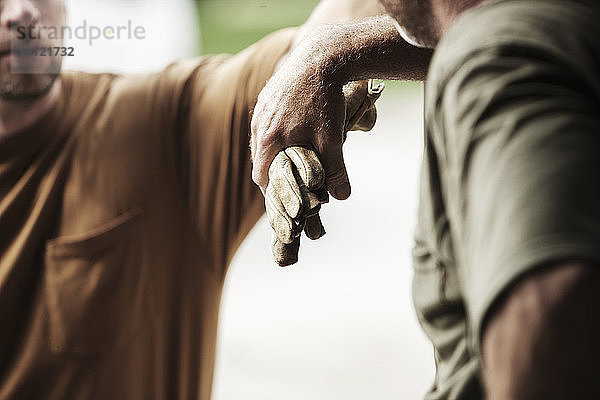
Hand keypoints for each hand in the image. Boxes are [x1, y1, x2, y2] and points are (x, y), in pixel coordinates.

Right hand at [251, 36, 350, 199]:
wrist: (321, 57)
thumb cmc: (325, 101)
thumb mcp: (332, 140)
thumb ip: (336, 171)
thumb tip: (343, 196)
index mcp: (269, 140)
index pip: (261, 177)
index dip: (274, 191)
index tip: (288, 197)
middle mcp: (259, 126)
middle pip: (259, 161)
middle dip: (275, 173)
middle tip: (294, 181)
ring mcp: (260, 110)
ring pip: (261, 142)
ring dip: (274, 153)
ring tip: (295, 159)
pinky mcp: (266, 97)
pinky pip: (265, 124)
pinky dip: (275, 135)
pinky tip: (293, 134)